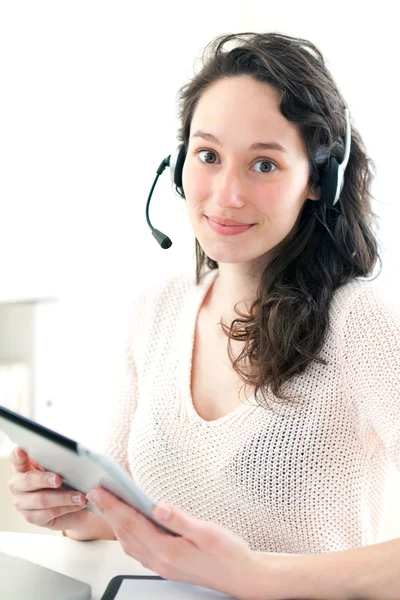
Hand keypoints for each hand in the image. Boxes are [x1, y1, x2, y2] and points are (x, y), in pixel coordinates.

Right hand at [8, 446, 90, 531]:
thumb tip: (70, 459)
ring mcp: (22, 502)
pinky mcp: (31, 517)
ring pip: (42, 499)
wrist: (71, 503)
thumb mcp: (61, 468)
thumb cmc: (64, 480)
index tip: (21, 450)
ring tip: (79, 496)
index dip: (18, 455)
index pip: (17, 459)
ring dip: (64, 498)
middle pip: (29, 480)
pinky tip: (77, 505)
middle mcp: (18, 485)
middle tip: (59, 479)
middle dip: (45, 479)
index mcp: (24, 467)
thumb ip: (58, 463)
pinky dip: (66, 508)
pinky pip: (48, 514)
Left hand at [86, 488, 279, 598]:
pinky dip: (127, 534)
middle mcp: (160, 560)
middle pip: (126, 533)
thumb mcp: (207, 532)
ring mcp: (161, 565)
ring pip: (129, 543)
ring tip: (108, 504)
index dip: (114, 505)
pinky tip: (128, 525)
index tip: (99, 490)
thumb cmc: (229, 554)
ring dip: (116, 523)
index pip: (132, 523)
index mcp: (167, 550)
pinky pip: (138, 549)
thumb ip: (180, 520)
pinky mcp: (166, 565)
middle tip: (95, 493)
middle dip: (109, 512)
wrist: (242, 576)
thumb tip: (158, 506)